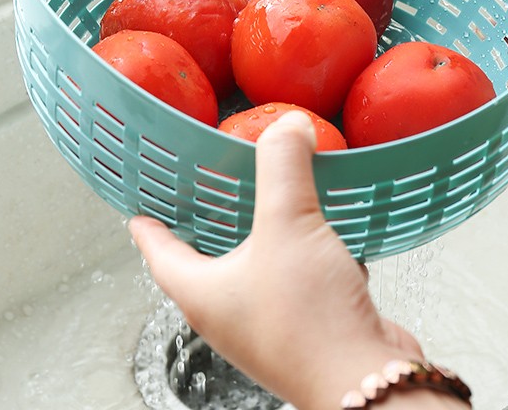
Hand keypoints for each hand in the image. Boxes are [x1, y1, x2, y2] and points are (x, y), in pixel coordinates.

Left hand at [130, 111, 464, 409]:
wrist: (367, 381)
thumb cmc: (310, 320)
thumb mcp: (288, 225)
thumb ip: (283, 167)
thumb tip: (287, 126)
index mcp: (202, 292)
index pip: (158, 251)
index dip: (148, 225)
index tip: (140, 206)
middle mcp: (228, 310)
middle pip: (205, 257)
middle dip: (207, 222)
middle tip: (210, 186)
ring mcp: (267, 320)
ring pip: (255, 264)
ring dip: (262, 231)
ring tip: (270, 194)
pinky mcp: (305, 322)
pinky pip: (295, 275)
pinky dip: (304, 248)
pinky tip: (324, 227)